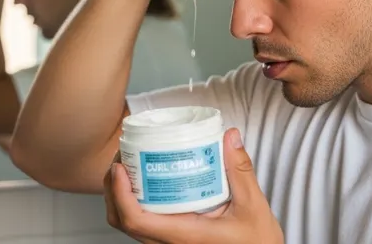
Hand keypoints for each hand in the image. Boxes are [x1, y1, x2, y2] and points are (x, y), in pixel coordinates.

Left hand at [104, 128, 283, 243]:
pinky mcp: (174, 241)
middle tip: (122, 158)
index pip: (135, 220)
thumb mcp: (253, 204)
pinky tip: (146, 183)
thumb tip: (229, 137)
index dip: (120, 194)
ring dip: (120, 196)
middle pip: (122, 221)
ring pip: (130, 225)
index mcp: (185, 235)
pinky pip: (143, 224)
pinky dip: (135, 203)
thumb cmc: (258, 242)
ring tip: (129, 167)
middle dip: (113, 188)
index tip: (119, 168)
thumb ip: (240, 169)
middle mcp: (171, 243)